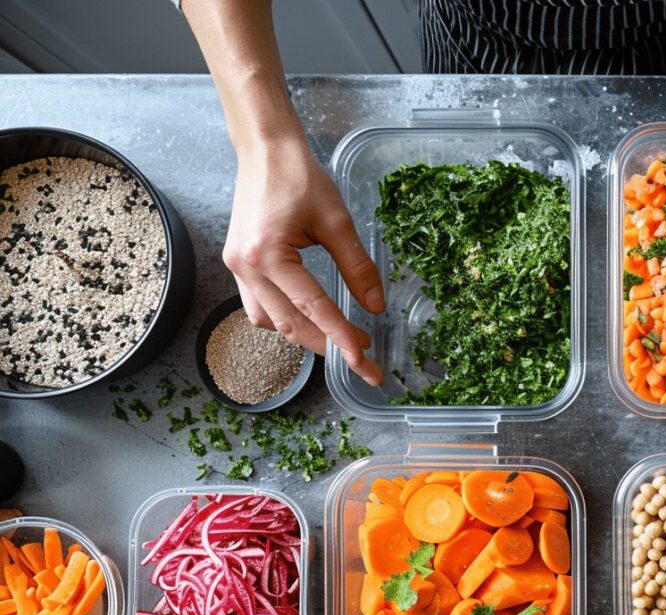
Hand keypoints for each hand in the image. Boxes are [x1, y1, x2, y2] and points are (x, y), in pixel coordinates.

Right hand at [222, 136, 384, 385]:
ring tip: (340, 341)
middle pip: (290, 325)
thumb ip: (358, 267)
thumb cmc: (299, 177)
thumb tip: (376, 306)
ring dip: (305, 335)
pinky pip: (259, 306)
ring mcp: (237, 267)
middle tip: (364, 360)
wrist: (265, 149)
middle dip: (328, 346)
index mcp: (268, 255)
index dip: (342, 338)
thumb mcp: (338, 222)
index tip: (365, 361)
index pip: (313, 309)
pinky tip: (309, 319)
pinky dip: (285, 318)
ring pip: (271, 322)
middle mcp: (246, 267)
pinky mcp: (238, 264)